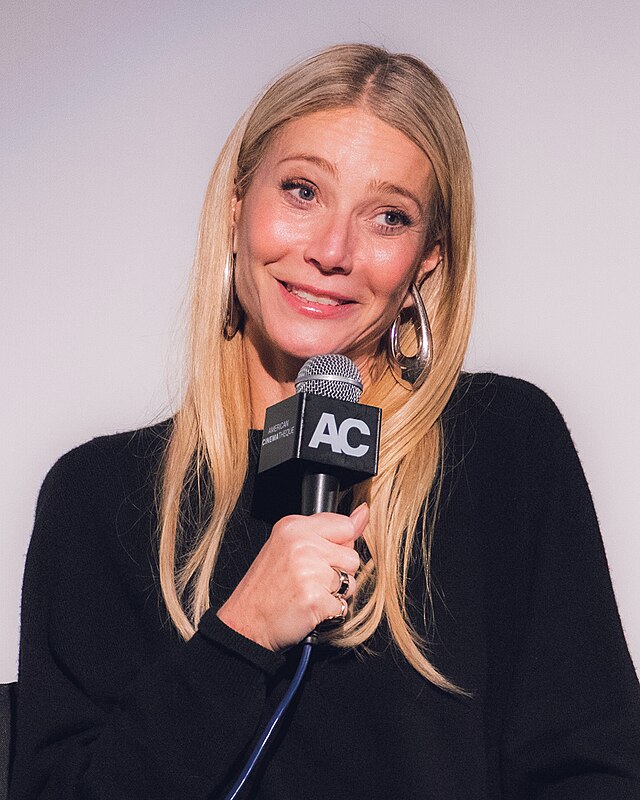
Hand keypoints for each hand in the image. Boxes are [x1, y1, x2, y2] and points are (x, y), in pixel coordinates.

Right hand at [216, 503, 368, 650]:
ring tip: (308, 592)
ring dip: (335, 593)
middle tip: (309, 579)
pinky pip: (342, 605)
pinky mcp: (315, 599)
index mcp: (294, 526)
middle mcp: (302, 544)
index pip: (344, 525)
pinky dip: (328, 612)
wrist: (245, 622)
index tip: (321, 556)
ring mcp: (309, 572)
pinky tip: (308, 607)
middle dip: (338, 571)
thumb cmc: (267, 586)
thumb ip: (329, 530)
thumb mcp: (290, 545)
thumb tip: (363, 513)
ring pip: (350, 581)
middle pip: (352, 555)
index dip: (338, 545)